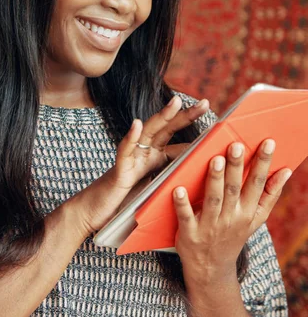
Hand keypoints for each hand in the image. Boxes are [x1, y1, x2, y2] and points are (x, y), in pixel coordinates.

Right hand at [71, 96, 209, 234]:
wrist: (97, 214)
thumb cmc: (127, 204)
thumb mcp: (157, 191)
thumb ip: (172, 181)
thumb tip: (198, 178)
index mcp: (156, 159)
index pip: (179, 142)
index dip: (197, 134)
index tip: (218, 124)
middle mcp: (144, 154)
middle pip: (167, 129)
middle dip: (185, 115)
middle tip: (206, 103)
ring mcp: (131, 158)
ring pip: (147, 132)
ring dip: (161, 116)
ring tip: (175, 102)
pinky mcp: (118, 169)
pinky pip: (124, 150)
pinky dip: (130, 137)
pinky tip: (137, 125)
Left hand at [172, 139, 292, 284]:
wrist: (212, 270)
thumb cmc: (233, 236)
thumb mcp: (256, 219)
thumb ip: (270, 195)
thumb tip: (286, 171)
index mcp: (247, 212)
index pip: (257, 183)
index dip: (263, 163)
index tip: (268, 143)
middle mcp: (231, 218)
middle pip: (234, 188)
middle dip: (236, 167)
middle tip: (236, 145)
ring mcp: (210, 226)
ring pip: (213, 199)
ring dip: (214, 179)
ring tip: (215, 159)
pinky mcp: (190, 234)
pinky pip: (185, 217)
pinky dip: (182, 204)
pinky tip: (178, 189)